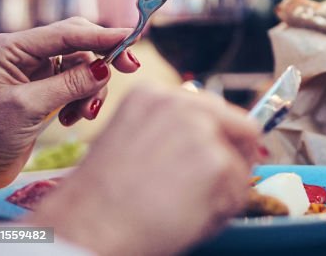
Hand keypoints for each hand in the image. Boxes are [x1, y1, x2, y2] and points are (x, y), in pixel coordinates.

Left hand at [0, 19, 140, 198]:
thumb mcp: (28, 108)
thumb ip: (69, 84)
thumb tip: (106, 67)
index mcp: (10, 48)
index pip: (65, 33)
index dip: (101, 34)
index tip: (132, 37)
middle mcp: (24, 53)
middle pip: (79, 42)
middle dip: (103, 59)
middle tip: (131, 68)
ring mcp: (36, 70)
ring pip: (83, 65)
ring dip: (91, 89)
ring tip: (84, 115)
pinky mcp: (47, 87)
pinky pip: (80, 83)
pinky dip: (83, 99)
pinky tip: (71, 119)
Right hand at [31, 85, 261, 255]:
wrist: (85, 229)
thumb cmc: (97, 202)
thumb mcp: (129, 142)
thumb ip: (169, 132)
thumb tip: (210, 139)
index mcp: (155, 95)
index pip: (213, 108)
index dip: (221, 137)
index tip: (219, 155)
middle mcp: (181, 104)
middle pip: (240, 126)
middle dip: (235, 157)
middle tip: (220, 185)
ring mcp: (202, 132)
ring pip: (238, 165)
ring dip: (223, 192)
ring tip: (186, 211)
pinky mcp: (217, 163)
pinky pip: (238, 193)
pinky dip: (221, 212)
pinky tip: (189, 220)